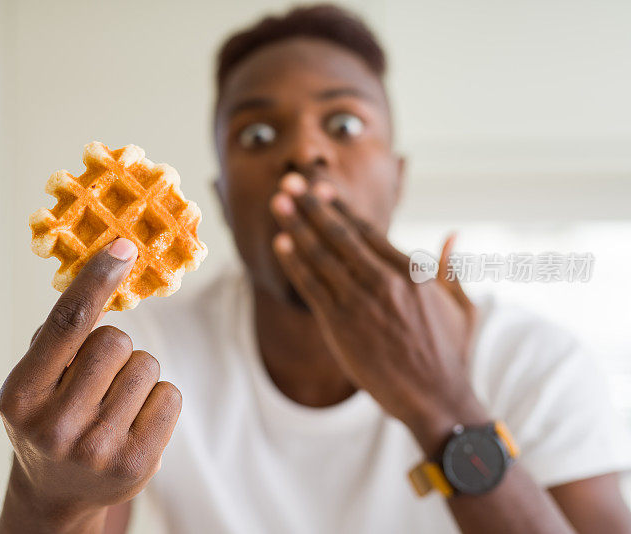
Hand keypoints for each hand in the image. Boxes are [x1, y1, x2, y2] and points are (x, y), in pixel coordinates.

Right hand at [0, 238, 181, 531]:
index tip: (124, 246)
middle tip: (97, 376)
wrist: (55, 494)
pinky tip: (133, 421)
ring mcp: (97, 450)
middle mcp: (55, 426)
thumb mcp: (32, 382)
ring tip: (111, 404)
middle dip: (114, 348)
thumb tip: (104, 274)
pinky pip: (169, 395)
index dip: (97, 279)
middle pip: (116, 341)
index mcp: (20, 396)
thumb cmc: (46, 419)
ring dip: (136, 374)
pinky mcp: (137, 464)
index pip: (66, 324)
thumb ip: (58, 338)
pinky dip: (156, 399)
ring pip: (147, 365)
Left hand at [269, 173, 485, 454]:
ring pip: (321, 256)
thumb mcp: (461, 305)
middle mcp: (384, 282)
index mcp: (412, 273)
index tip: (322, 188)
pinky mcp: (341, 326)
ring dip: (296, 227)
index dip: (341, 208)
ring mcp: (361, 303)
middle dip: (312, 206)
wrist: (436, 399)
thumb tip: (453, 235)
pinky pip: (311, 287)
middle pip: (340, 235)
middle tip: (289, 181)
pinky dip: (294, 263)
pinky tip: (280, 244)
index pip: (368, 231)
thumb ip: (451, 268)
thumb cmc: (451, 354)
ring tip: (278, 202)